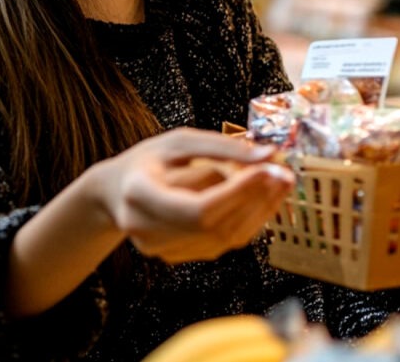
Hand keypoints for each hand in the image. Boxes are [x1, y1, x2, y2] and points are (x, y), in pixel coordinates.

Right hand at [89, 127, 294, 262]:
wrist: (115, 192)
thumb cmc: (147, 161)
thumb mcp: (177, 141)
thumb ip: (222, 147)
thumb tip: (268, 155)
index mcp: (139, 194)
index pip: (198, 208)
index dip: (238, 193)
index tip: (268, 170)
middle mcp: (146, 229)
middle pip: (215, 227)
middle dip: (257, 201)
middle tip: (284, 175)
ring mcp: (160, 249)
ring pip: (224, 240)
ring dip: (259, 213)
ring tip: (278, 184)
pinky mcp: (175, 257)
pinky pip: (220, 244)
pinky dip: (246, 223)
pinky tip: (260, 200)